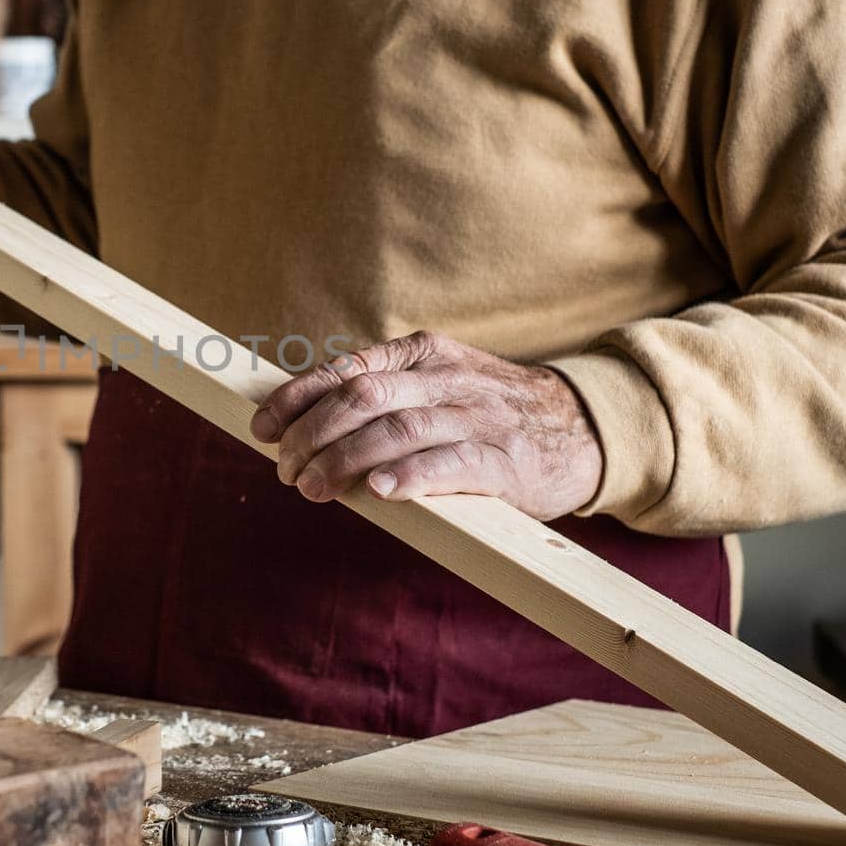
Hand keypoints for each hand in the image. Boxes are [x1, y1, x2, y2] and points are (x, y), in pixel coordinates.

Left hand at [249, 331, 603, 520]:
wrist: (583, 428)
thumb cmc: (489, 412)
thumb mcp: (439, 381)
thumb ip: (384, 391)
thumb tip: (303, 417)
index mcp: (425, 354)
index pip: (347, 368)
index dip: (297, 397)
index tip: (261, 427)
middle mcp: (448, 379)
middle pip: (364, 395)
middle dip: (312, 433)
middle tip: (285, 469)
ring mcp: (478, 418)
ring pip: (398, 428)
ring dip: (344, 460)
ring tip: (312, 488)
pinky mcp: (504, 461)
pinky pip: (450, 464)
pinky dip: (409, 476)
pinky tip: (378, 491)